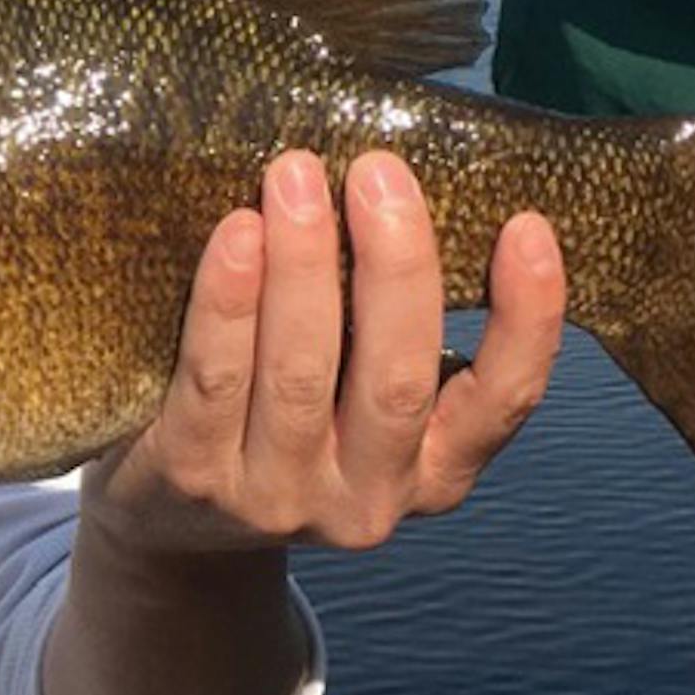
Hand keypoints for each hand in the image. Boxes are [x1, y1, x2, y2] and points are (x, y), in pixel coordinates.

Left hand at [82, 149, 565, 554]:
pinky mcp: (193, 478)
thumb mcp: (353, 394)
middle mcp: (367, 498)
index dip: (527, 318)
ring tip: (295, 176)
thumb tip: (398, 186)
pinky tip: (236, 234)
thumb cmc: (274, 420)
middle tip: (378, 171)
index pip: (503, 401)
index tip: (526, 227)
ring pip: (302, 373)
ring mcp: (277, 496)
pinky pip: (214, 378)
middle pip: (396, 378)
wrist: (167, 523)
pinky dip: (229, 301)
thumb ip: (384, 323)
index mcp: (432, 470)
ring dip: (303, 265)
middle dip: (395, 265)